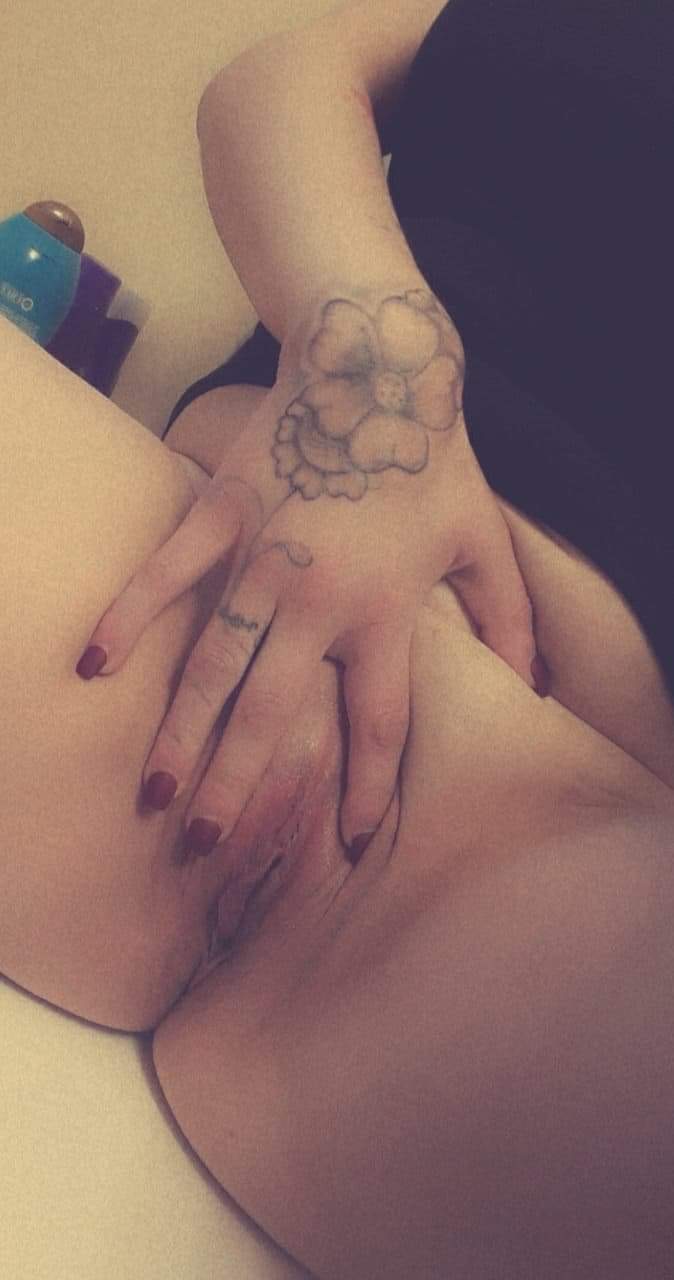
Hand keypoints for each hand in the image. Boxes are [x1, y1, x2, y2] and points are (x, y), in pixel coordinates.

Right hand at [76, 286, 539, 859]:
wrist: (374, 365)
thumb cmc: (432, 457)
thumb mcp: (483, 539)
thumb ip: (508, 617)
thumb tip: (533, 684)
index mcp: (384, 610)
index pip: (378, 721)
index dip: (370, 787)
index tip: (354, 840)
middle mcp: (317, 600)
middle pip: (272, 714)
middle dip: (241, 787)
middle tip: (208, 846)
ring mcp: (260, 558)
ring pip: (213, 665)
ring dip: (182, 734)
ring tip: (156, 793)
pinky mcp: (220, 514)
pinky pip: (167, 574)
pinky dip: (130, 618)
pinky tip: (96, 667)